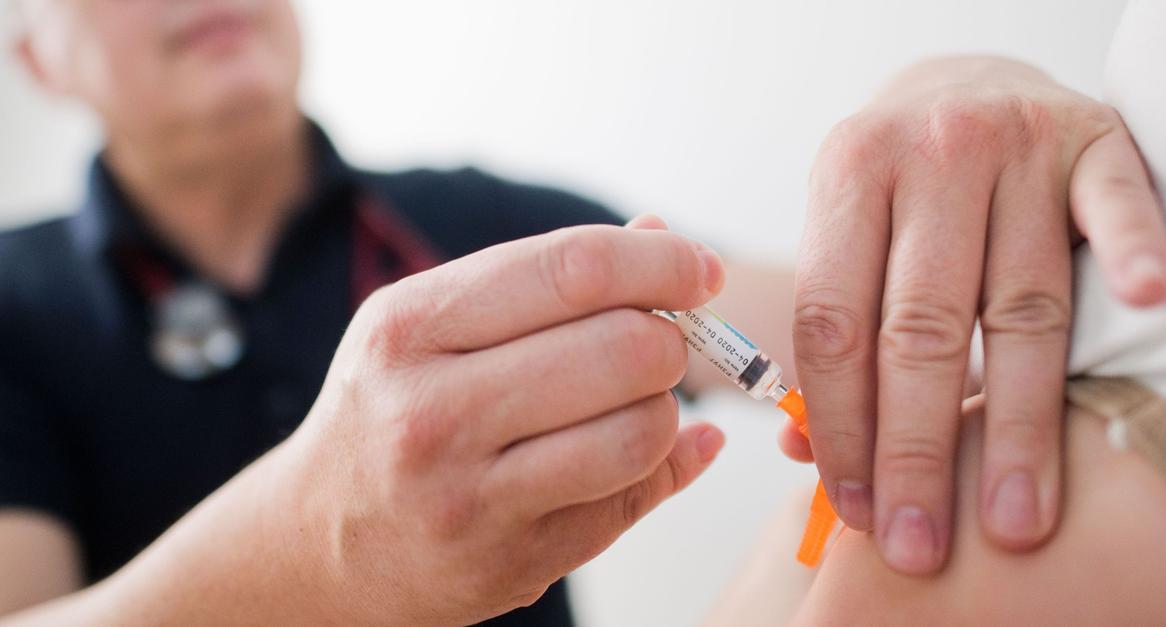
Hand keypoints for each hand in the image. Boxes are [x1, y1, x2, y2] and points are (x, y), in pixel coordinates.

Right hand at [277, 224, 726, 624]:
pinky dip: (656, 465)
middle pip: (625, 348)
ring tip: (633, 403)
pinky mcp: (512, 562)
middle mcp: (431, 412)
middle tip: (658, 344)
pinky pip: (632, 499)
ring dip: (664, 410)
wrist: (318, 542)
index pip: (573, 270)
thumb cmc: (391, 410)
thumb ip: (543, 279)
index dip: (661, 262)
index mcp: (411, 327)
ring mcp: (470, 497)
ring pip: (642, 431)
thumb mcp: (431, 325)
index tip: (701, 268)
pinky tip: (633, 452)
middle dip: (669, 338)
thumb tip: (660, 232)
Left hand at [784, 56, 1165, 574]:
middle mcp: (930, 156)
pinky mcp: (1095, 142)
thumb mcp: (845, 232)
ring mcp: (1017, 146)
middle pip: (923, 327)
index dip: (843, 424)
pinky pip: (1116, 207)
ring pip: (1020, 303)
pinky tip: (1141, 306)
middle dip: (917, 449)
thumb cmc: (900, 186)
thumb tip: (801, 452)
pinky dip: (1130, 256)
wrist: (966, 82)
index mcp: (849, 176)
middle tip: (921, 540)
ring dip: (1017, 422)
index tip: (857, 508)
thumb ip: (834, 332)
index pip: (835, 321)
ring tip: (1014, 515)